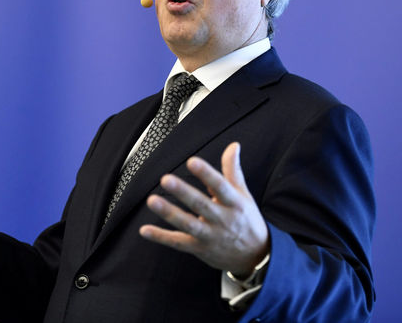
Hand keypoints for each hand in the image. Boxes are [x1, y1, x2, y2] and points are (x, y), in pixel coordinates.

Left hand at [139, 142, 268, 276]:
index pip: (221, 186)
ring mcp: (211, 236)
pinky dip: (161, 237)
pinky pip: (178, 243)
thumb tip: (234, 145)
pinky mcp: (200, 249)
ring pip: (188, 224)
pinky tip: (144, 230)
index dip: (206, 174)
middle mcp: (223, 220)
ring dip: (169, 213)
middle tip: (165, 178)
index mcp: (235, 203)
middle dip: (183, 192)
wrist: (256, 257)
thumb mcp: (243, 195)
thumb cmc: (247, 219)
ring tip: (152, 200)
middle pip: (201, 204)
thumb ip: (233, 170)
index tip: (192, 161)